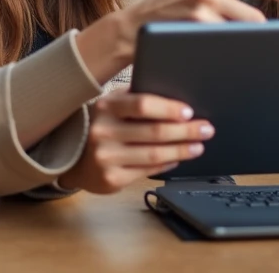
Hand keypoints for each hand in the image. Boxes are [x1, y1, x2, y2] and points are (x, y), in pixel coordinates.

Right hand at [57, 89, 210, 193]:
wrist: (73, 156)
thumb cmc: (101, 125)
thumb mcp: (111, 105)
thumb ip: (135, 98)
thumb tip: (175, 99)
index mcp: (105, 107)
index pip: (142, 104)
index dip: (169, 108)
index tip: (190, 112)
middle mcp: (103, 132)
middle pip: (154, 131)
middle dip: (185, 131)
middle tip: (206, 129)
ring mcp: (107, 157)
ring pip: (154, 154)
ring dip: (181, 150)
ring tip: (198, 145)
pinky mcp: (112, 178)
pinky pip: (148, 170)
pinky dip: (167, 164)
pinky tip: (178, 158)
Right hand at [77, 0, 278, 81]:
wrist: (132, 27)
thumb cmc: (167, 2)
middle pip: (254, 18)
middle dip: (260, 32)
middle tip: (264, 43)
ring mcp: (200, 13)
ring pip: (241, 34)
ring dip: (246, 45)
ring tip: (245, 54)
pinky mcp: (192, 32)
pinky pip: (225, 46)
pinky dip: (231, 53)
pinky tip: (230, 59)